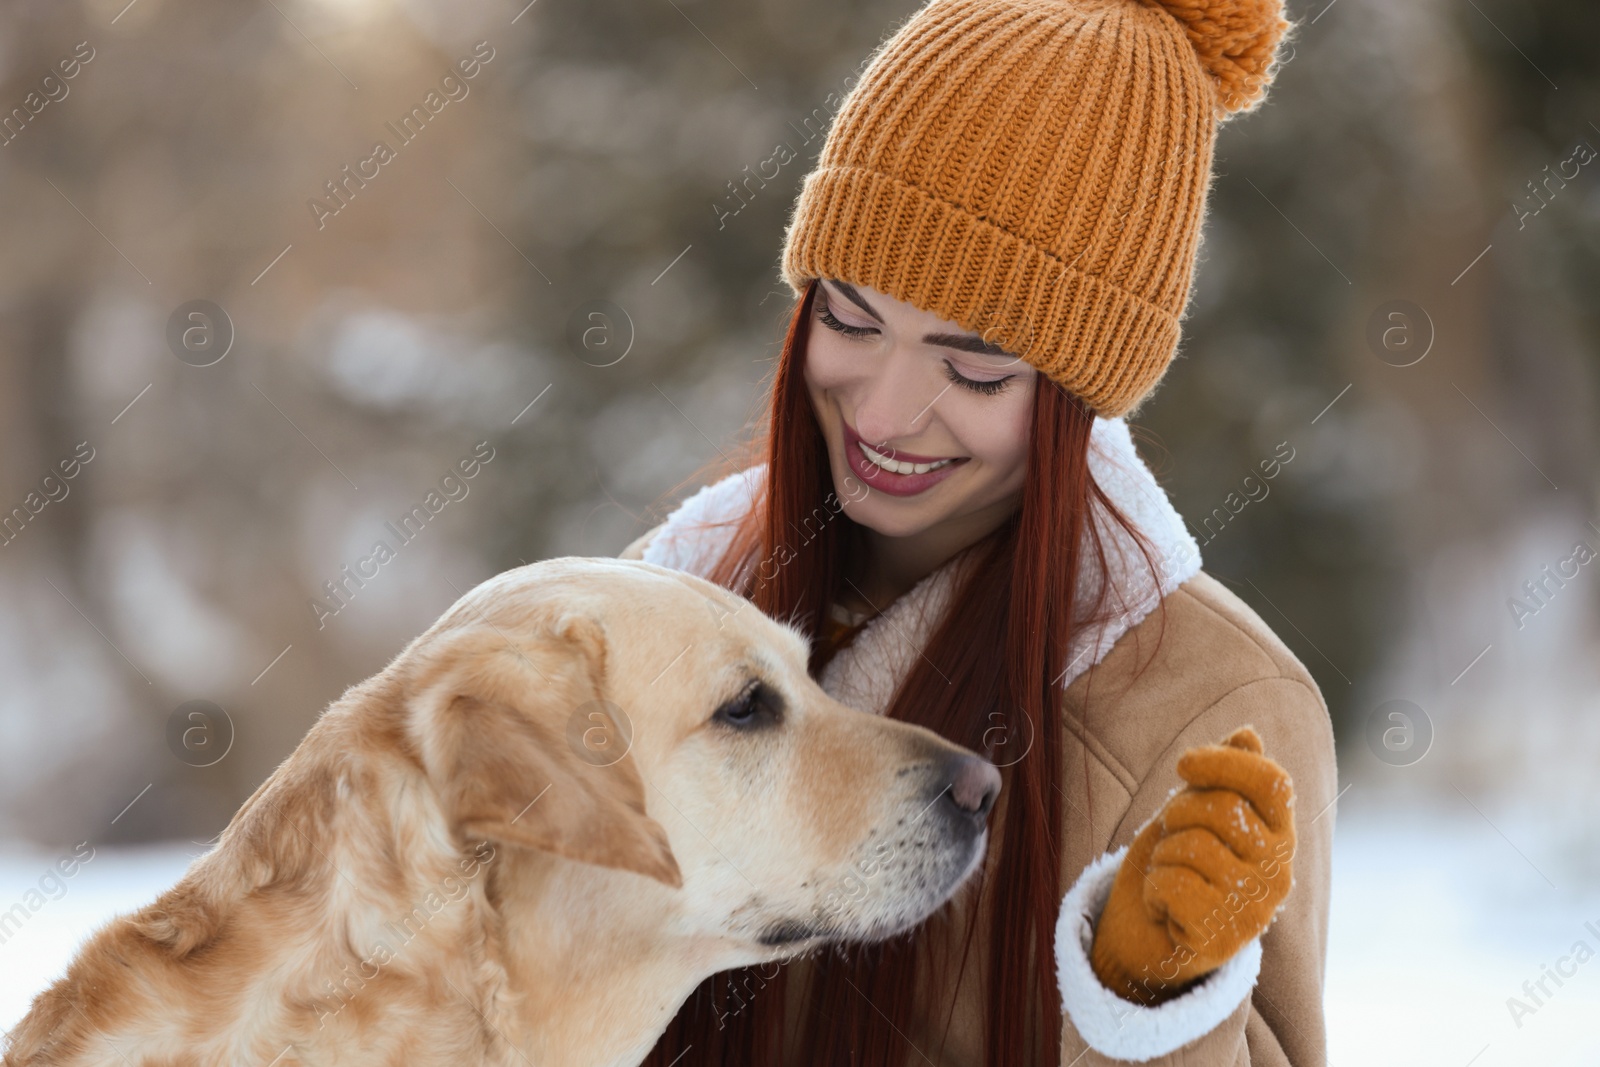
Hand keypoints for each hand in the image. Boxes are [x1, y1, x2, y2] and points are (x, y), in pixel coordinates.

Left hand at [1088, 726, 1295, 1005]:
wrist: (1147, 938)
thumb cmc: (1176, 865)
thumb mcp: (1195, 813)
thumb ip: (1224, 778)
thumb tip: (1248, 733)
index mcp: (1280, 836)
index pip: (1273, 782)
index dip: (1225, 763)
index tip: (1183, 764)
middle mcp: (1279, 874)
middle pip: (1223, 809)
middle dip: (1177, 812)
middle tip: (1170, 837)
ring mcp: (1255, 910)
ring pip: (1194, 847)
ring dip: (1163, 855)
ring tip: (1168, 874)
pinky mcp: (1223, 940)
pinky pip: (1175, 886)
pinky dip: (1153, 889)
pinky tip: (1163, 906)